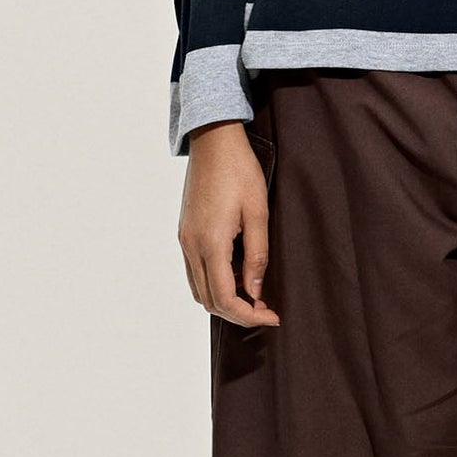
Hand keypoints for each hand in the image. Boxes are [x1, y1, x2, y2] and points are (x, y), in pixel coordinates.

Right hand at [178, 120, 280, 327]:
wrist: (213, 140)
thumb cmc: (239, 170)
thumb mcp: (258, 212)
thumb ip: (257, 254)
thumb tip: (255, 291)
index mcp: (211, 242)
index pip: (225, 298)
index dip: (249, 315)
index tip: (272, 315)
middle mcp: (191, 246)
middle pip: (209, 300)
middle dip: (238, 313)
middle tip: (265, 310)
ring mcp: (184, 240)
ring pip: (199, 289)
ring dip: (224, 300)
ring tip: (253, 294)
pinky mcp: (184, 233)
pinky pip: (195, 272)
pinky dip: (214, 283)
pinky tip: (236, 275)